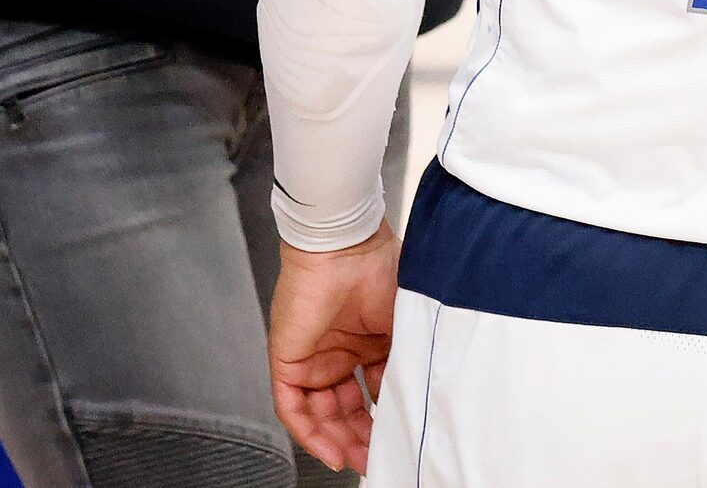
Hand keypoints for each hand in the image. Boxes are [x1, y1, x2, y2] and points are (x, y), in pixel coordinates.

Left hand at [269, 223, 399, 474]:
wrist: (348, 246)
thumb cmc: (383, 269)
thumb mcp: (405, 321)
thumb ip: (407, 358)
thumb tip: (418, 396)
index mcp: (370, 341)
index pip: (375, 391)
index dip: (386, 417)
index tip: (401, 439)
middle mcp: (341, 354)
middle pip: (347, 409)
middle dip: (362, 437)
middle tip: (377, 458)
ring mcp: (314, 359)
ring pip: (321, 414)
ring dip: (338, 441)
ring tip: (359, 460)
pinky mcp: (288, 361)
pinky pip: (294, 408)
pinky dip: (311, 434)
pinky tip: (331, 451)